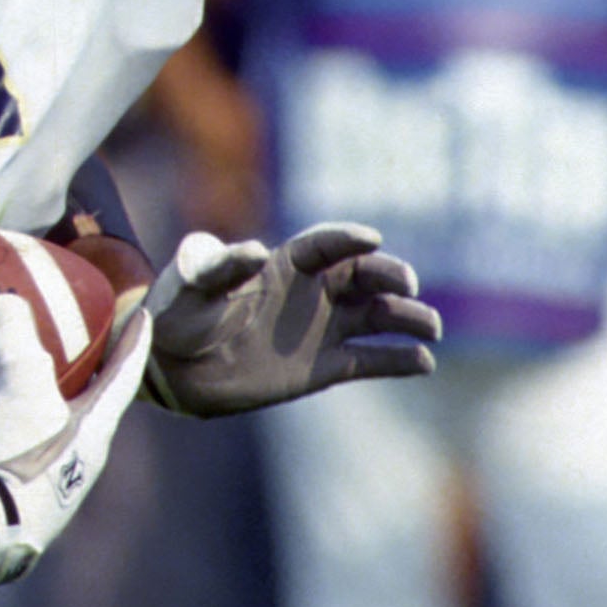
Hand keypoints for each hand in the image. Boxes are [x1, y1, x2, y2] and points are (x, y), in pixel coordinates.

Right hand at [0, 294, 151, 585]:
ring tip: (23, 384)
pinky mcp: (19, 508)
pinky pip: (16, 459)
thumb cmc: (18, 460)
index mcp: (94, 435)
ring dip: (44, 411)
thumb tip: (9, 302)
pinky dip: (5, 435)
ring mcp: (51, 491)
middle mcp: (80, 465)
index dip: (133, 343)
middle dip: (87, 379)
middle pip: (91, 409)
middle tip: (82, 346)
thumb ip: (18, 343)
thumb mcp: (21, 392)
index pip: (123, 378)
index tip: (144, 315)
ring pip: (54, 438)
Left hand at [143, 224, 438, 415]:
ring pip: (376, 317)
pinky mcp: (323, 367)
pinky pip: (368, 360)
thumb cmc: (181, 313)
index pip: (325, 245)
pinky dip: (397, 361)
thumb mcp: (193, 285)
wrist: (174, 366)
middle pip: (363, 277)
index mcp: (284, 264)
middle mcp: (312, 292)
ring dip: (406, 319)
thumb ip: (220, 267)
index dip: (347, 239)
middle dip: (389, 277)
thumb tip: (253, 252)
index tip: (371, 239)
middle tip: (408, 285)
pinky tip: (424, 362)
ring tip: (431, 327)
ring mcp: (321, 329)